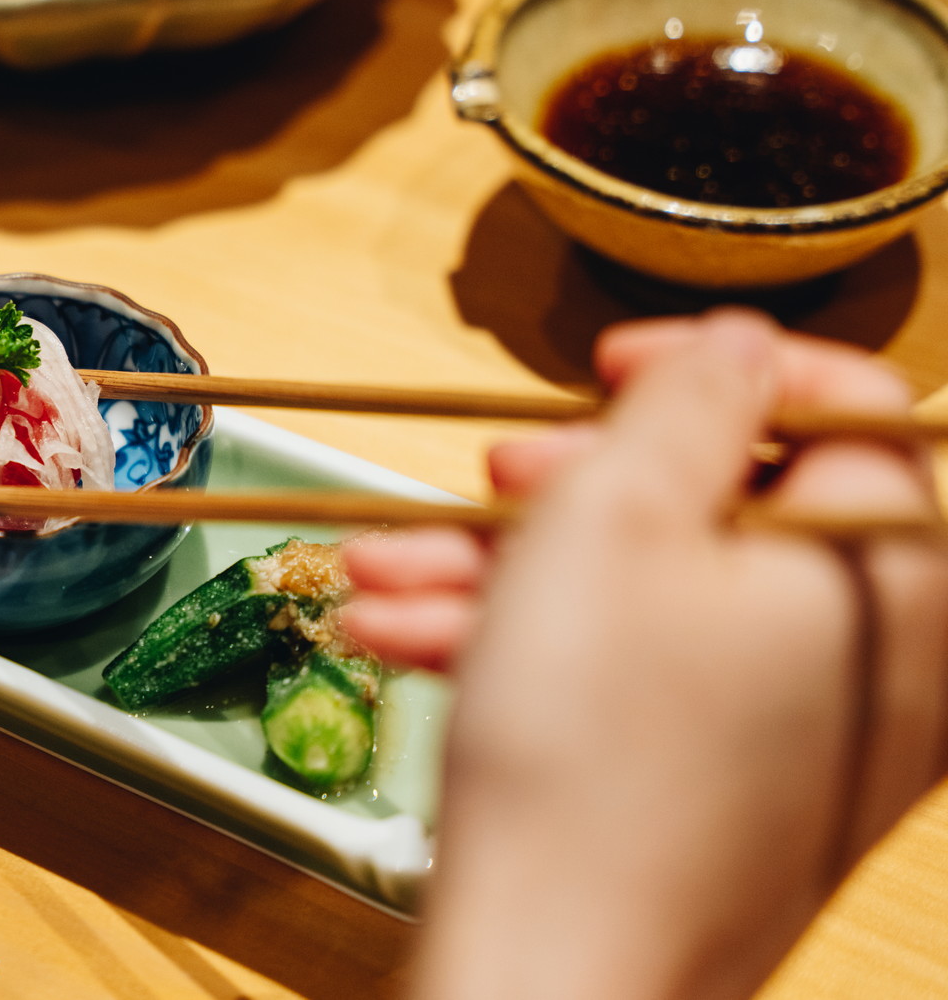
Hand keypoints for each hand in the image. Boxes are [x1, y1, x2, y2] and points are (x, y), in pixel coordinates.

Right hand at [343, 311, 947, 999]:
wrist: (552, 977)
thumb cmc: (586, 755)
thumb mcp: (608, 518)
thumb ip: (686, 402)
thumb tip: (736, 346)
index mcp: (896, 574)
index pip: (854, 409)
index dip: (720, 364)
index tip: (613, 363)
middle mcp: (885, 658)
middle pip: (734, 508)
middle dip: (580, 480)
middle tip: (494, 472)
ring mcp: (811, 736)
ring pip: (663, 599)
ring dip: (515, 566)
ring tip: (387, 564)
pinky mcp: (738, 791)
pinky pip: (646, 680)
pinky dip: (536, 648)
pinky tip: (408, 634)